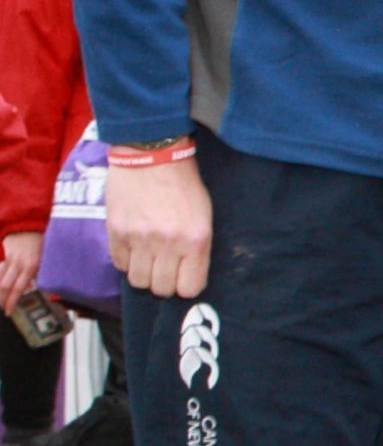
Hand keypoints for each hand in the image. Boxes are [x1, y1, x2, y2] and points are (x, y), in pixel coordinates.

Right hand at [0, 230, 36, 309]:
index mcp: (32, 266)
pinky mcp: (5, 255)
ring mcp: (11, 259)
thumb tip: (40, 288)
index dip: (12, 301)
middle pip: (5, 286)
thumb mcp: (48, 259)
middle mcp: (19, 263)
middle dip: (1, 300)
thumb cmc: (43, 243)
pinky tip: (0, 289)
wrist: (32, 224)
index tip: (8, 312)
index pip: (19, 288)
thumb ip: (43, 273)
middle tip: (1, 310)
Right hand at [108, 156, 212, 299]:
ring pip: (138, 281)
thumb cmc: (184, 185)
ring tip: (148, 257)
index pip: (189, 288)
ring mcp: (139, 240)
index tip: (184, 277)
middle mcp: (167, 244)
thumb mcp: (204, 216)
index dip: (186, 285)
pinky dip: (126, 261)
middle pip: (161, 289)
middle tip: (165, 268)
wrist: (151, 156)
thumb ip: (196, 248)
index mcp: (195, 240)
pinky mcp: (116, 233)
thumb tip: (186, 277)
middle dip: (164, 283)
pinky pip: (119, 264)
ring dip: (143, 273)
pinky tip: (133, 246)